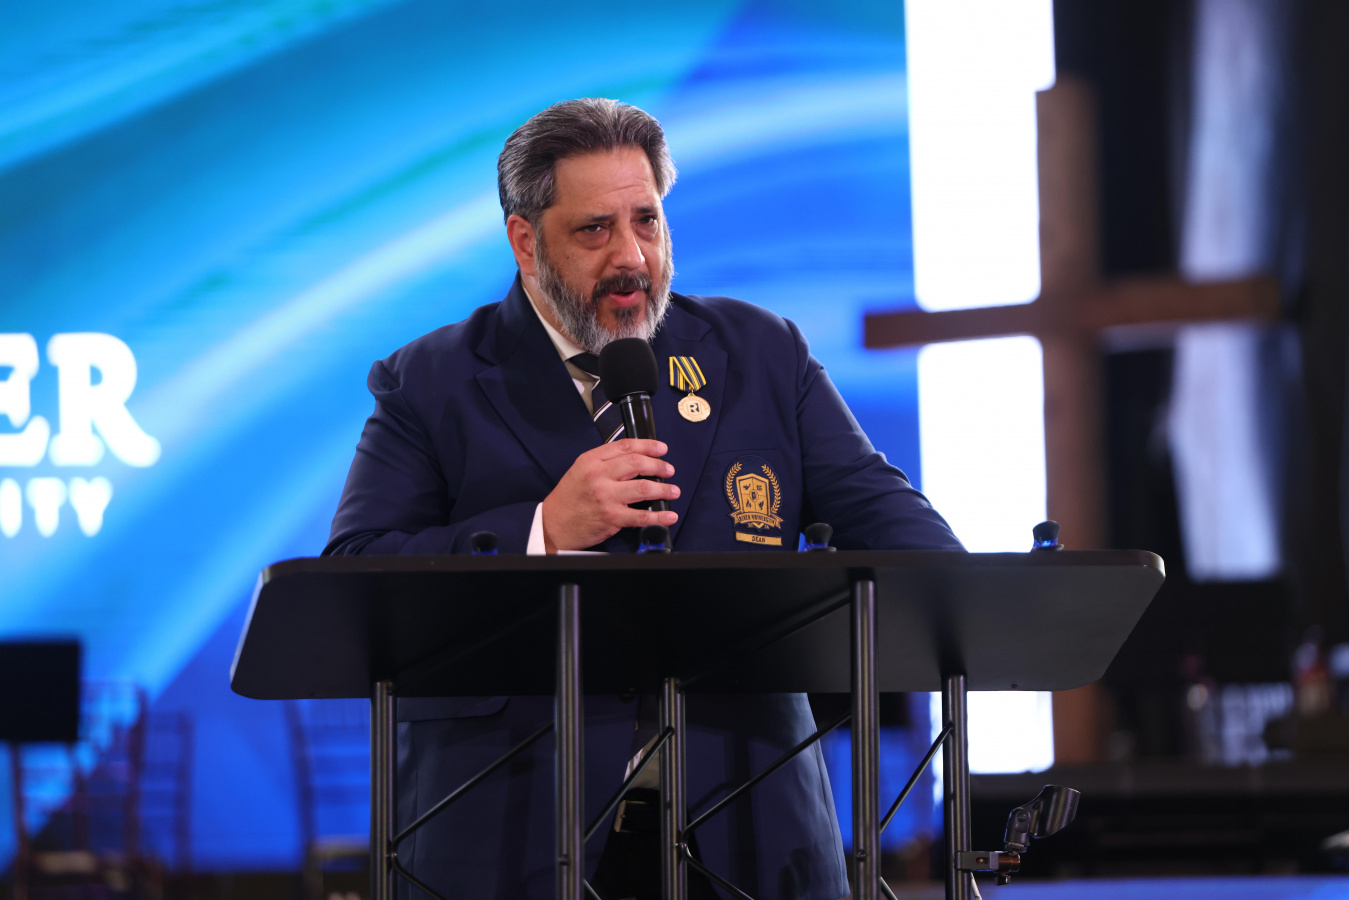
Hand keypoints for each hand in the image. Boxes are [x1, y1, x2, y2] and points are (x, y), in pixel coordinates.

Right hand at [542, 439, 679, 551]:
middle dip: (659, 466)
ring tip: (673, 490)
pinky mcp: (611, 518)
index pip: (625, 446)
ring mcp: (606, 497)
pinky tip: (669, 516)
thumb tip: (634, 457)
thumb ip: (604, 461)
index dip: (648, 445)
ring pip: (643, 488)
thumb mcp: (580, 470)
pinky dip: (659, 517)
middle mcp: (599, 476)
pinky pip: (641, 516)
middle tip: (669, 470)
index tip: (661, 449)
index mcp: (591, 460)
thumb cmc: (568, 498)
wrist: (552, 524)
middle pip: (637, 464)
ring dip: (664, 489)